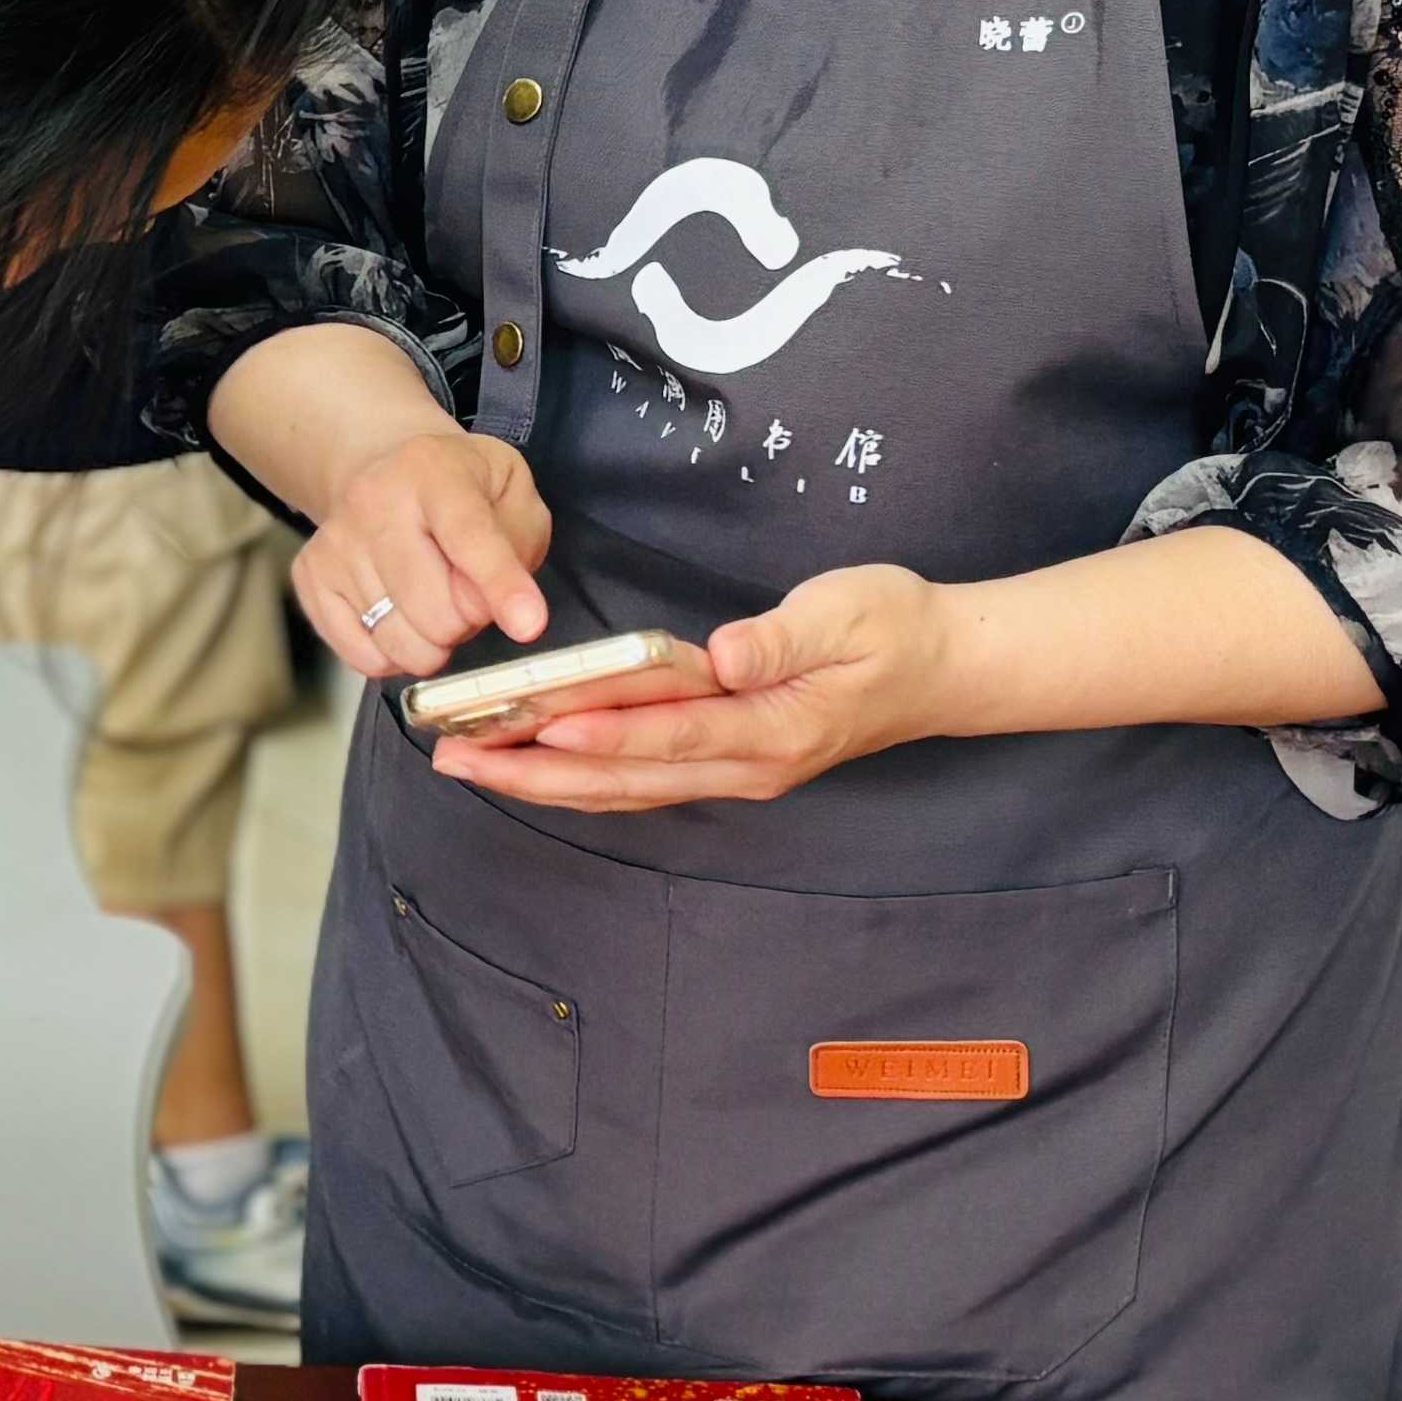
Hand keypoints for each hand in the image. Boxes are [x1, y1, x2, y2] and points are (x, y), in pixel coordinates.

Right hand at [296, 425, 553, 680]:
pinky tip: (400, 618)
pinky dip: (393, 654)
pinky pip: (362, 656)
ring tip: (433, 603)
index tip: (528, 624)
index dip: (501, 586)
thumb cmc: (460, 489)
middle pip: (435, 610)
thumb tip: (486, 607)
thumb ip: (516, 546)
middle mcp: (372, 502)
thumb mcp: (511, 493)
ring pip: (399, 641)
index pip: (470, 538)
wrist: (381, 467)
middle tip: (466, 595)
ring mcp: (334, 542)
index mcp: (434, 471)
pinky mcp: (309, 576)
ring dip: (432, 642)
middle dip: (466, 622)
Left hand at [439, 562, 962, 813]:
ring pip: (623, 788)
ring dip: (543, 777)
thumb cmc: (896, 630)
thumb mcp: (849, 612)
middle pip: (627, 777)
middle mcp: (748, 764)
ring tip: (470, 761)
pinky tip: (531, 763)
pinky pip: (640, 781)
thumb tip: (722, 655)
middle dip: (537, 768)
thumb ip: (783, 636)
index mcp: (776, 727)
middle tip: (457, 752)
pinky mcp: (727, 762)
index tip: (544, 721)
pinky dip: (579, 775)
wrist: (944, 669)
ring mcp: (736, 771)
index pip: (674, 734)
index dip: (608, 730)